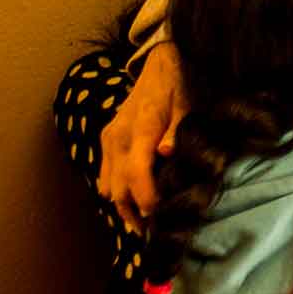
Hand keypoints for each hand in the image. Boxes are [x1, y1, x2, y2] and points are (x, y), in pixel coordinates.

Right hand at [99, 43, 186, 227]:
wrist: (161, 61)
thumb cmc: (180, 83)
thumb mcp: (188, 104)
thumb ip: (177, 131)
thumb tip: (166, 154)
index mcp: (141, 130)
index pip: (136, 177)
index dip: (146, 202)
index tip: (160, 219)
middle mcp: (118, 138)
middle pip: (118, 190)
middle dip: (135, 214)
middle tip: (155, 232)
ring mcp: (109, 139)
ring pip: (108, 187)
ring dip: (124, 207)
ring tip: (145, 222)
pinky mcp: (107, 139)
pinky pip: (104, 174)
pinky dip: (116, 191)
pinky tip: (134, 199)